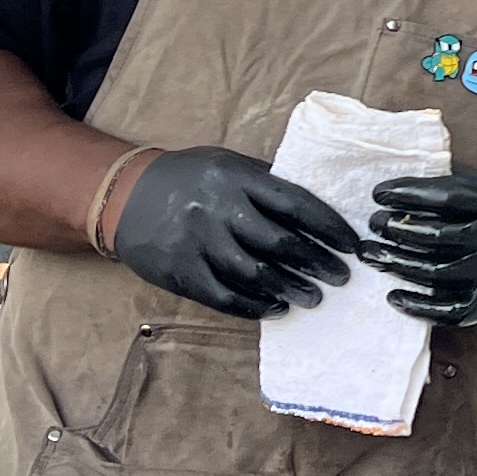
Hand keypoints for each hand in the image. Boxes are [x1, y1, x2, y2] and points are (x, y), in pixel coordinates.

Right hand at [109, 147, 362, 320]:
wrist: (124, 196)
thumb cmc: (189, 180)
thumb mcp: (228, 166)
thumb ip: (266, 186)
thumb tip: (318, 212)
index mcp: (237, 177)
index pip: (295, 203)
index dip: (328, 227)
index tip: (352, 245)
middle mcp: (217, 208)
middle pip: (279, 242)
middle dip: (316, 263)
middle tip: (340, 277)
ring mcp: (197, 241)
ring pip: (254, 274)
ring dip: (290, 289)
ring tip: (313, 298)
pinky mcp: (181, 271)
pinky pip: (225, 296)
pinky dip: (254, 306)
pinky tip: (275, 309)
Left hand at [365, 170, 476, 326]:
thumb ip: (458, 186)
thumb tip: (406, 186)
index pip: (444, 197)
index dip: (407, 194)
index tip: (379, 193)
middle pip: (435, 236)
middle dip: (396, 229)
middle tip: (374, 225)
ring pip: (434, 272)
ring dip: (396, 264)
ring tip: (371, 254)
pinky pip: (445, 309)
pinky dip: (417, 306)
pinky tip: (393, 295)